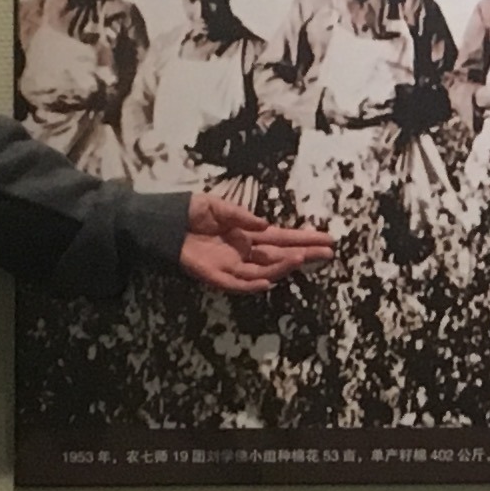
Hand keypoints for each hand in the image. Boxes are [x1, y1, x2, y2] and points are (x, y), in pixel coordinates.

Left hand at [179, 193, 335, 293]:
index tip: (326, 239)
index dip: (303, 239)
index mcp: (247, 234)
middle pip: (280, 256)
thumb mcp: (218, 206)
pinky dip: (253, 284)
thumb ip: (241, 215)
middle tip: (328, 252)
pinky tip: (270, 281)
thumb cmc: (189, 212)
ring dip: (283, 266)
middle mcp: (244, 251)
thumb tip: (266, 224)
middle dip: (304, 254)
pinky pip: (237, 284)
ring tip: (302, 258)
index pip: (281, 239)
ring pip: (264, 271)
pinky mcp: (215, 276)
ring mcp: (231, 265)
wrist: (161, 223)